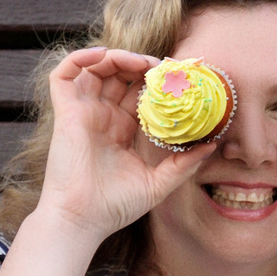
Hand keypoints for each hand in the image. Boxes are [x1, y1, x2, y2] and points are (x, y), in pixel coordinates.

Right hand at [33, 47, 218, 239]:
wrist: (82, 220)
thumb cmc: (115, 207)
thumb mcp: (157, 184)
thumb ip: (183, 164)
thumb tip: (212, 146)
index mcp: (123, 129)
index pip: (140, 93)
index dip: (156, 81)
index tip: (178, 77)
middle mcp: (103, 116)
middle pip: (120, 75)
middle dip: (140, 64)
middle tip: (162, 67)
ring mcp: (83, 112)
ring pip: (95, 68)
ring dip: (117, 57)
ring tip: (140, 63)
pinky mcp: (65, 112)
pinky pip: (64, 75)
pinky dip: (79, 58)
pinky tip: (102, 55)